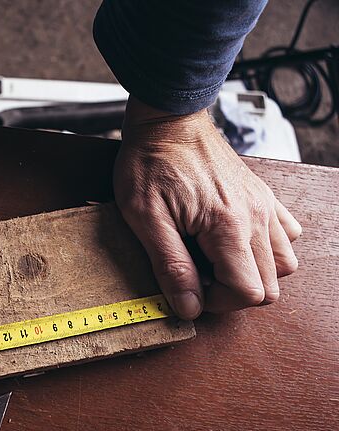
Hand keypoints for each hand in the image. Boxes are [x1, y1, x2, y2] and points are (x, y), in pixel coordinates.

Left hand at [114, 97, 301, 319]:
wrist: (166, 122)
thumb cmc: (150, 165)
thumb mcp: (146, 220)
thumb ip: (171, 266)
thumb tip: (190, 308)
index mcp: (228, 226)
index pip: (248, 292)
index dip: (218, 302)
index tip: (189, 288)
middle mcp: (257, 217)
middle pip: (271, 285)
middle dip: (233, 292)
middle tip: (197, 274)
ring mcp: (264, 206)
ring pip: (283, 263)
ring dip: (251, 273)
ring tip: (211, 260)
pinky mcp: (263, 196)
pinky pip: (285, 235)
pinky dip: (264, 249)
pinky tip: (229, 242)